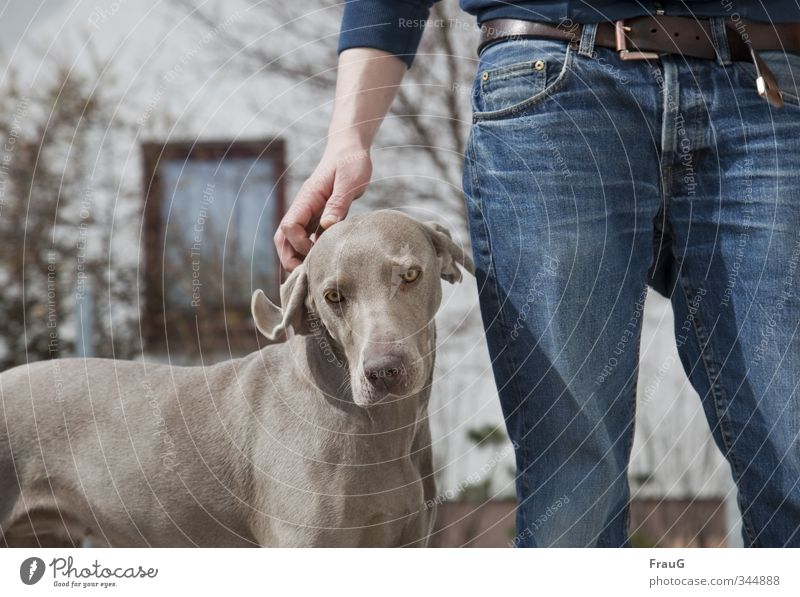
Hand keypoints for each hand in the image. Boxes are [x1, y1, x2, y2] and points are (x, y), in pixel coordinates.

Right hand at [274, 144, 371, 270]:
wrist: (350, 148)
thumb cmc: (351, 162)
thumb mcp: (350, 181)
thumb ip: (338, 203)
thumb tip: (327, 226)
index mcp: (307, 198)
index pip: (290, 226)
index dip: (300, 244)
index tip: (317, 251)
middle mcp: (303, 206)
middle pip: (282, 237)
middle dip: (289, 258)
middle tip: (306, 274)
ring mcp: (308, 212)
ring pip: (290, 239)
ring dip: (296, 256)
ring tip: (312, 272)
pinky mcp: (317, 216)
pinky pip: (305, 237)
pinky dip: (307, 251)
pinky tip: (320, 260)